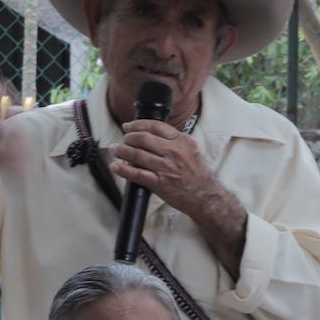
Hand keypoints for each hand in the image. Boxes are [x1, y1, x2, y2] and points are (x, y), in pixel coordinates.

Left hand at [110, 118, 225, 217]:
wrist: (204, 195)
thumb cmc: (197, 174)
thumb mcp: (190, 149)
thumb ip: (173, 141)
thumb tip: (151, 134)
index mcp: (181, 141)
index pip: (156, 126)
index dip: (138, 124)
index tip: (129, 126)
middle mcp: (173, 152)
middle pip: (143, 138)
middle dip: (128, 137)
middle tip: (122, 139)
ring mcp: (165, 167)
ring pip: (137, 154)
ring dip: (121, 151)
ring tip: (115, 150)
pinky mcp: (159, 183)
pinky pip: (136, 174)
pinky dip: (123, 170)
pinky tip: (116, 167)